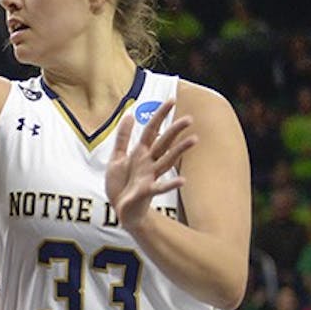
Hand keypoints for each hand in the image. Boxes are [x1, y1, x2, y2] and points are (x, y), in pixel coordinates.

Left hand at [106, 99, 195, 231]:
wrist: (120, 210)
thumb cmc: (121, 184)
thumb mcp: (116, 158)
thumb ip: (122, 138)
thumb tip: (128, 115)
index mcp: (140, 153)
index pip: (152, 130)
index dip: (160, 115)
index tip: (171, 99)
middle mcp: (148, 163)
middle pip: (163, 143)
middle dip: (174, 131)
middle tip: (190, 118)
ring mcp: (150, 177)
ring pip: (167, 161)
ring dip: (180, 150)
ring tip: (194, 140)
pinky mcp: (147, 192)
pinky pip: (160, 187)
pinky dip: (171, 184)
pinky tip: (183, 181)